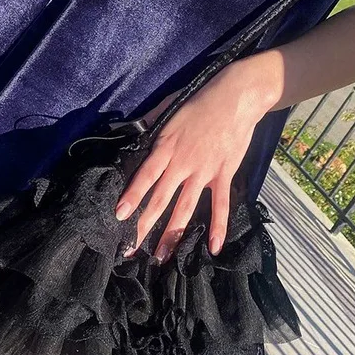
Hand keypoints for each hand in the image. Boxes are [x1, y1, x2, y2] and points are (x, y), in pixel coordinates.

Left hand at [114, 56, 279, 263]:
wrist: (236, 97)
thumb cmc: (201, 101)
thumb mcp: (169, 108)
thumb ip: (151, 122)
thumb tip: (132, 129)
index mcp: (166, 146)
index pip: (145, 176)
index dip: (132, 196)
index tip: (119, 216)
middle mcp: (182, 163)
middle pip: (160, 199)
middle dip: (143, 226)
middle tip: (129, 249)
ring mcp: (204, 171)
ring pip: (185, 208)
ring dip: (172, 234)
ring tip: (160, 257)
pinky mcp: (223, 174)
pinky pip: (221, 204)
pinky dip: (219, 226)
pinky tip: (214, 248)